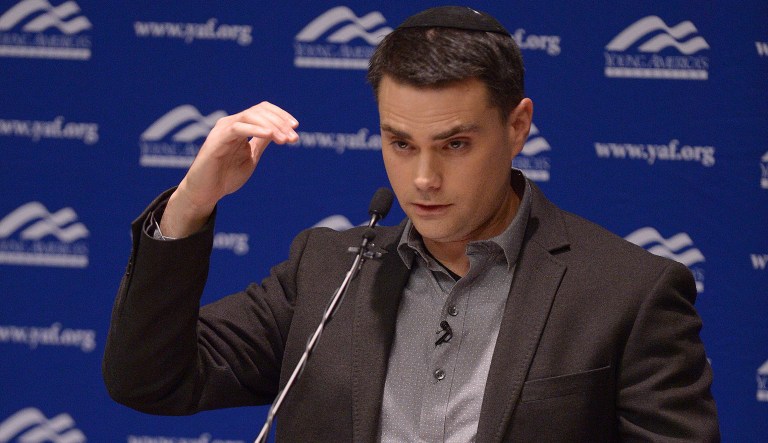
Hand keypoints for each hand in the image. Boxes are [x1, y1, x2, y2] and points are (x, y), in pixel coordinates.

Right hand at [161, 102, 298, 236]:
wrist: (206, 193)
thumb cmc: (225, 176)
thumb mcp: (250, 157)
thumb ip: (261, 142)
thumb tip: (279, 132)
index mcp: (240, 127)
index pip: (262, 110)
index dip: (280, 115)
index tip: (296, 127)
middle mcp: (231, 124)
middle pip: (259, 111)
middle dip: (280, 122)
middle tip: (293, 138)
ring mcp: (223, 130)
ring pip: (250, 116)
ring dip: (271, 126)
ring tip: (285, 140)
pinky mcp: (216, 140)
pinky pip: (238, 128)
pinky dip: (255, 129)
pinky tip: (270, 135)